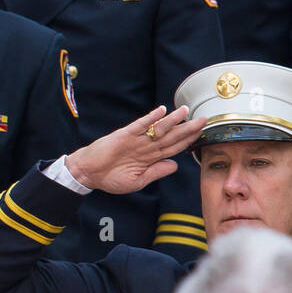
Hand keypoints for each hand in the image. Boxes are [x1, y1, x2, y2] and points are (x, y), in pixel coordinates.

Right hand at [64, 104, 204, 193]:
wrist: (87, 173)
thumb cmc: (109, 178)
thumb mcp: (137, 181)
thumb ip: (155, 173)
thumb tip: (174, 165)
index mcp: (149, 158)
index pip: (173, 148)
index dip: (188, 142)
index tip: (202, 135)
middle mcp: (145, 146)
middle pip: (171, 136)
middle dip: (188, 129)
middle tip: (203, 120)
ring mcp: (136, 140)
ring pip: (159, 128)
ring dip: (173, 120)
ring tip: (186, 111)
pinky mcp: (124, 135)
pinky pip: (140, 125)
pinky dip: (151, 118)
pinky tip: (161, 111)